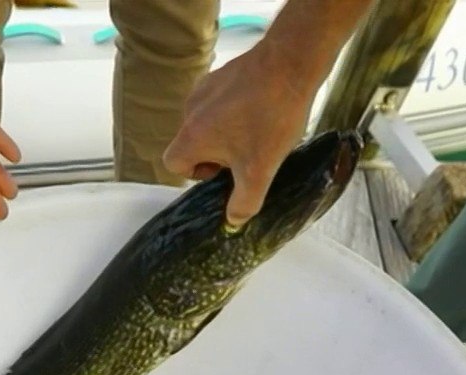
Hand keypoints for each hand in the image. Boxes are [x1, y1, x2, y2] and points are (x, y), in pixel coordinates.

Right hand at [162, 41, 318, 227]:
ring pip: (208, 123)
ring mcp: (205, 87)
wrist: (291, 62)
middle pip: (193, 144)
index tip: (225, 171)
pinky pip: (221, 102)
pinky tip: (263, 110)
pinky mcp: (222, 73)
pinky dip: (237, 111)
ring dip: (228, 133)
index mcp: (192, 135)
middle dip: (218, 154)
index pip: (174, 164)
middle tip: (249, 153)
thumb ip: (243, 202)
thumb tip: (232, 221)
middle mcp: (190, 110)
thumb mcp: (260, 171)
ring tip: (260, 131)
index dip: (196, 174)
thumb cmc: (271, 118)